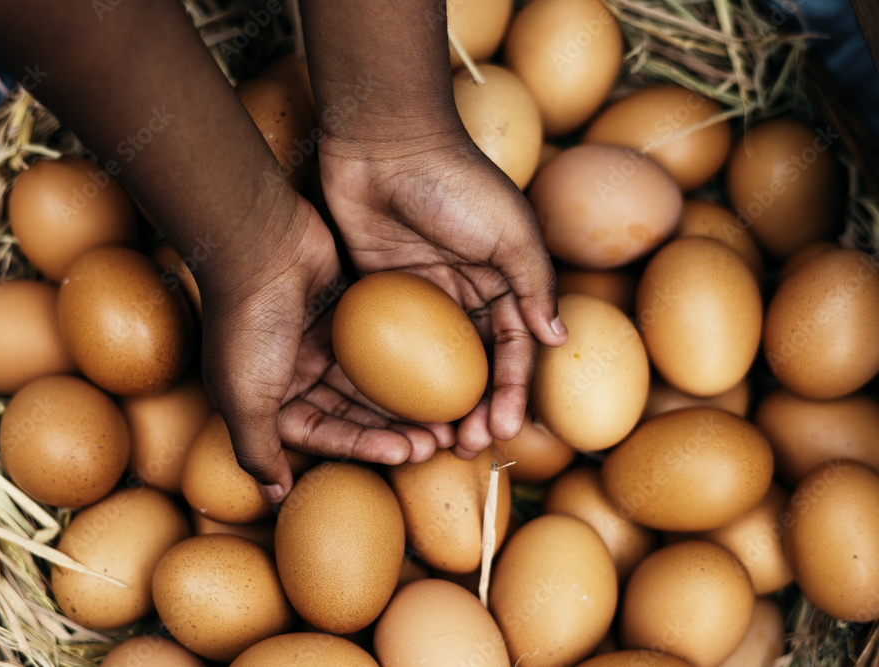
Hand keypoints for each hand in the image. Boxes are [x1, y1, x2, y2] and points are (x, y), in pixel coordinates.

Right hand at [197, 193, 449, 501]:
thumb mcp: (243, 397)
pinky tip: (438, 374)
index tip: (404, 452)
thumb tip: (272, 495)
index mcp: (266, 398)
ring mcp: (320, 341)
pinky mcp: (345, 311)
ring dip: (405, 401)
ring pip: (370, 381)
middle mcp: (293, 372)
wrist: (259, 239)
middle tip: (436, 440)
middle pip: (350, 412)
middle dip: (392, 429)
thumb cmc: (248, 322)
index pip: (322, 435)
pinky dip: (405, 361)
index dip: (363, 448)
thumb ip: (255, 448)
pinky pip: (380, 345)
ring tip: (445, 415)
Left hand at [317, 127, 567, 457]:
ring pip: (432, 364)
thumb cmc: (456, 181)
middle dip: (476, 408)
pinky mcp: (380, 294)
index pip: (514, 347)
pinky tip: (394, 413)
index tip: (506, 429)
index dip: (513, 390)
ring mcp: (421, 295)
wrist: (386, 144)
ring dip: (436, 405)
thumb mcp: (510, 229)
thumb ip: (533, 284)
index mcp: (503, 279)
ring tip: (434, 441)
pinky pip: (390, 346)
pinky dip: (396, 380)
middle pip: (474, 364)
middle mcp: (465, 292)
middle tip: (467, 446)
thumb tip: (558, 340)